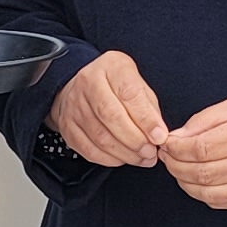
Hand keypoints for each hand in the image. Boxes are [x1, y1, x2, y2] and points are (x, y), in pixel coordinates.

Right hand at [47, 49, 169, 168]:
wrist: (82, 87)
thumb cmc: (116, 86)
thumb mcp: (138, 85)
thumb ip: (149, 108)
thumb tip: (158, 134)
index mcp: (111, 67)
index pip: (128, 93)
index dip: (146, 119)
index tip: (159, 136)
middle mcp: (88, 83)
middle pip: (111, 116)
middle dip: (135, 139)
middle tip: (150, 151)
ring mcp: (74, 105)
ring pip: (100, 136)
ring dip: (125, 153)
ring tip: (141, 157)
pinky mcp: (67, 126)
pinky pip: (88, 149)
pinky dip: (109, 159)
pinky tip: (123, 158)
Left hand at [161, 93, 226, 210]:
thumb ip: (207, 119)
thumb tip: (178, 136)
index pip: (201, 148)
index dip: (176, 148)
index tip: (167, 142)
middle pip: (202, 172)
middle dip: (176, 165)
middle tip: (168, 155)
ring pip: (208, 192)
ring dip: (185, 182)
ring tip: (179, 167)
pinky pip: (222, 202)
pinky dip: (202, 194)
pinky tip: (197, 181)